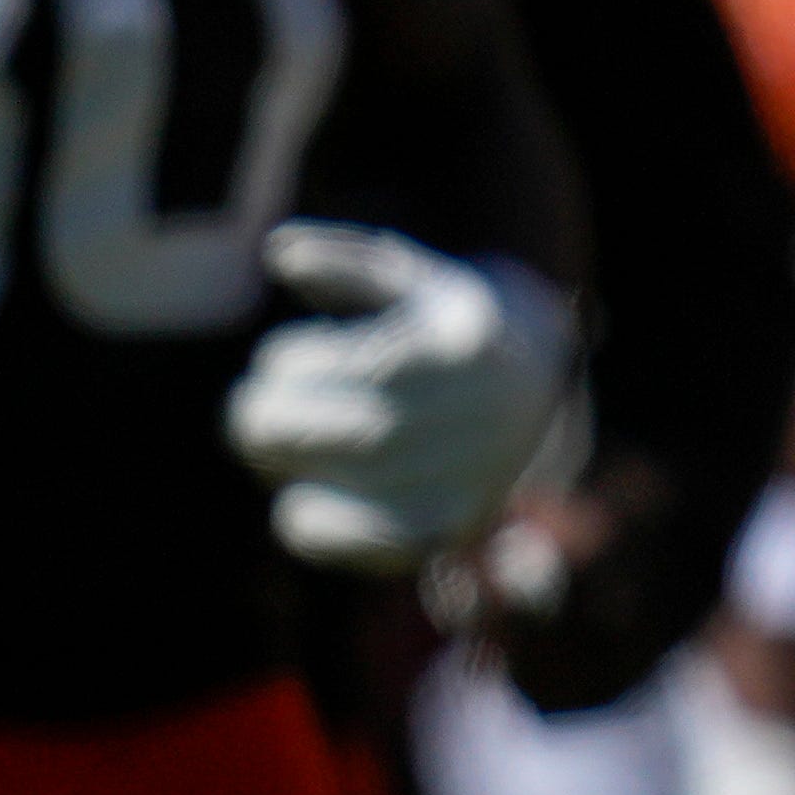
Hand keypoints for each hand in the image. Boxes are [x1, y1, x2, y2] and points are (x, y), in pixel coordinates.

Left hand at [228, 225, 586, 566]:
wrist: (543, 395)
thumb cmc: (453, 327)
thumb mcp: (415, 279)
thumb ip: (346, 261)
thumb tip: (276, 252)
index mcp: (464, 346)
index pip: (345, 365)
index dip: (291, 364)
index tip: (280, 360)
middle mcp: (479, 415)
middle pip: (343, 432)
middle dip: (273, 420)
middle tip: (250, 412)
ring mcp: (471, 478)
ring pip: (341, 484)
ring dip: (286, 467)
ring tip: (281, 448)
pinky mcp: (452, 527)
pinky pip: (366, 542)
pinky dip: (315, 526)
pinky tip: (301, 499)